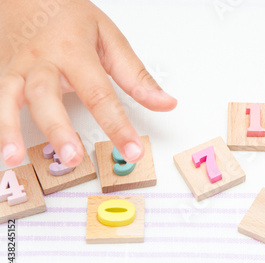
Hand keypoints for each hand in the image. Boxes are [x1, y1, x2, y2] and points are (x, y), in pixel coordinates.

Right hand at [0, 0, 176, 166]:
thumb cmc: (70, 19)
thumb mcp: (110, 38)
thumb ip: (136, 76)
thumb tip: (166, 103)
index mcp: (75, 50)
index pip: (101, 94)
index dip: (118, 126)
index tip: (133, 150)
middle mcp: (44, 61)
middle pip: (48, 96)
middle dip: (60, 129)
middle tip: (75, 157)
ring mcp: (20, 70)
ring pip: (13, 98)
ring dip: (13, 130)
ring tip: (18, 158)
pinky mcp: (5, 77)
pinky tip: (6, 151)